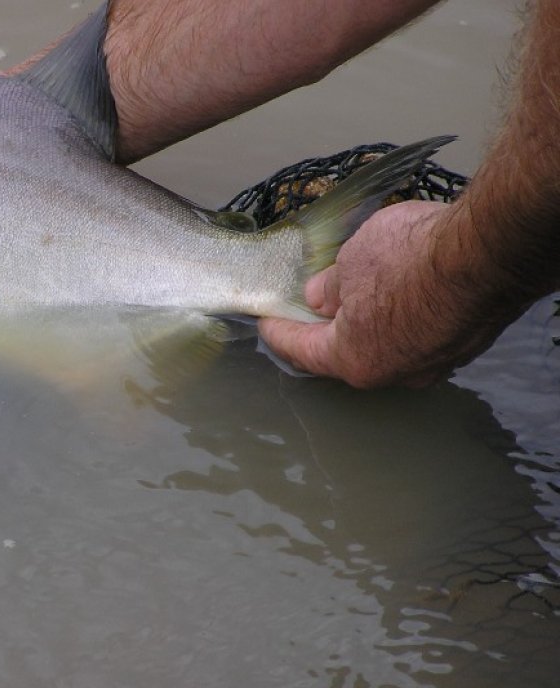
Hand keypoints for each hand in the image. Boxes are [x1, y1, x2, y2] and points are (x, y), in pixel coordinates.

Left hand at [258, 200, 505, 387]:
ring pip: (386, 345)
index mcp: (354, 359)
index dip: (278, 332)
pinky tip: (399, 293)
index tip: (266, 321)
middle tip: (305, 309)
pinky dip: (401, 319)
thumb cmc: (414, 256)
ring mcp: (433, 364)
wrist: (492, 252)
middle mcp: (394, 373)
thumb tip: (319, 298)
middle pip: (345, 354)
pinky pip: (419, 335)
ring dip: (367, 322)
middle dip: (324, 330)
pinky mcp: (463, 346)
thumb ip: (330, 286)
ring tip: (354, 294)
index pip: (301, 351)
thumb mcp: (353, 260)